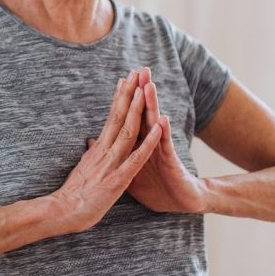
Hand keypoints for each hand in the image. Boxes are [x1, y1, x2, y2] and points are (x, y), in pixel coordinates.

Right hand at [50, 70, 162, 233]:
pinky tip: (158, 128)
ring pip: (128, 130)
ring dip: (137, 109)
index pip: (110, 117)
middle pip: (118, 116)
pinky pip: (137, 157)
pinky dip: (149, 141)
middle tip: (135, 72)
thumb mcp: (82, 170)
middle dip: (128, 93)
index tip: (124, 81)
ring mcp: (111, 162)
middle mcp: (104, 150)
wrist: (61, 211)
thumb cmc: (72, 195)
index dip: (118, 98)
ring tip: (145, 89)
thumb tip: (90, 144)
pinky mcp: (118, 178)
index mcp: (98, 148)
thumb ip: (90, 156)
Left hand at [124, 68, 207, 213]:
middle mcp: (150, 143)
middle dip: (140, 92)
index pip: (130, 117)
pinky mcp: (170, 164)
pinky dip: (163, 133)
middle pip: (143, 113)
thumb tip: (93, 144)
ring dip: (151, 105)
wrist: (181, 205)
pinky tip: (162, 120)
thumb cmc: (156, 188)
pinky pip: (165, 147)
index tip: (121, 79)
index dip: (125, 100)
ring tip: (148, 85)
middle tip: (139, 70)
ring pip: (154, 124)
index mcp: (137, 145)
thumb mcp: (127, 173)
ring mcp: (160, 151)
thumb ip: (113, 156)